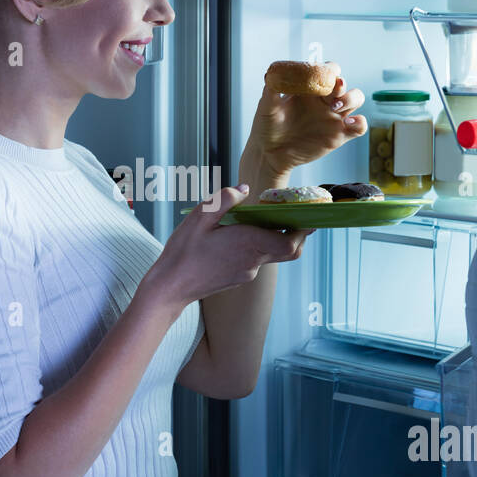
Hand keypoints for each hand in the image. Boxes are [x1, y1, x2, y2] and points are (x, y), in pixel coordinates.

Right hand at [140, 185, 312, 311]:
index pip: (290, 242)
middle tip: (292, 214)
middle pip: (289, 250)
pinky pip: (256, 259)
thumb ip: (225, 199)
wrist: (170, 287)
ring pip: (271, 253)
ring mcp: (247, 272)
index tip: (307, 214)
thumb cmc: (183, 253)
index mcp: (248, 244)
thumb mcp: (200, 217)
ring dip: (271, 237)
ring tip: (257, 219)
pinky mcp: (239, 277)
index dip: (303, 230)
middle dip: (296, 232)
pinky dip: (255, 246)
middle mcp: (253, 261)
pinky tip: (237, 235)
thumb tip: (244, 189)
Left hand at [244, 72, 369, 182]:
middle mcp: (324, 100)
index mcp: (310, 89)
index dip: (330, 69)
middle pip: (344, 84)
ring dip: (351, 98)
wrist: (270, 153)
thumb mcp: (266, 106)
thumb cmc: (267, 127)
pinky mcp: (339, 135)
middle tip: (332, 91)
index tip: (324, 73)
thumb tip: (273, 74)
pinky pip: (359, 126)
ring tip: (336, 106)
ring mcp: (333, 117)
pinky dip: (360, 123)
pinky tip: (348, 123)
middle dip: (342, 85)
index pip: (328, 71)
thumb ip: (271, 89)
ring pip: (356, 99)